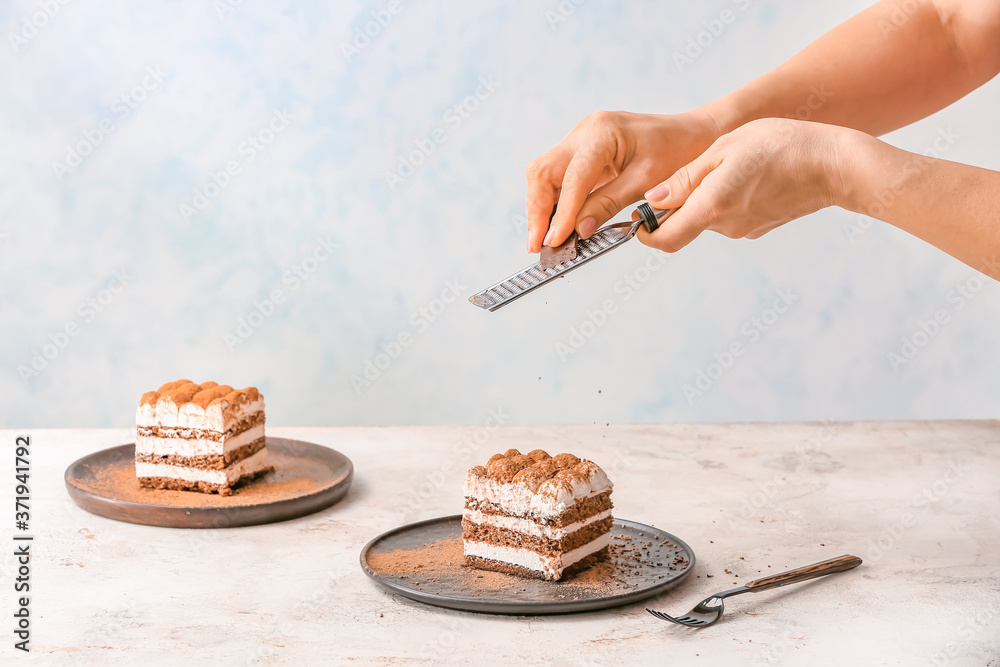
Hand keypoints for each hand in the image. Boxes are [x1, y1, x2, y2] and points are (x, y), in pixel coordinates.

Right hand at [525, 109, 720, 251]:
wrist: (693, 135)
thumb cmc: (679, 151)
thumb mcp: (646, 181)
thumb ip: (609, 203)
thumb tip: (580, 229)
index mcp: (604, 131)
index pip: (572, 177)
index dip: (562, 212)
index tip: (556, 240)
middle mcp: (585, 131)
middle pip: (543, 171)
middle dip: (538, 210)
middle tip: (537, 245)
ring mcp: (581, 140)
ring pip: (544, 174)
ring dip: (541, 208)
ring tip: (543, 240)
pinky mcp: (582, 152)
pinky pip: (558, 178)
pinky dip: (555, 203)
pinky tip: (557, 226)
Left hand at [640, 118, 846, 251]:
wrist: (834, 164)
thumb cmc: (780, 146)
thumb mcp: (725, 149)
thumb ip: (686, 178)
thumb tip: (654, 200)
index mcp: (711, 207)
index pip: (664, 239)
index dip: (645, 234)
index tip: (639, 220)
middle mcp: (726, 226)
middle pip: (686, 224)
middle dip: (679, 204)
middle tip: (689, 172)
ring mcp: (746, 229)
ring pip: (710, 217)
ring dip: (707, 197)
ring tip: (728, 164)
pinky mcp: (762, 225)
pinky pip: (732, 215)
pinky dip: (729, 199)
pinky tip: (748, 174)